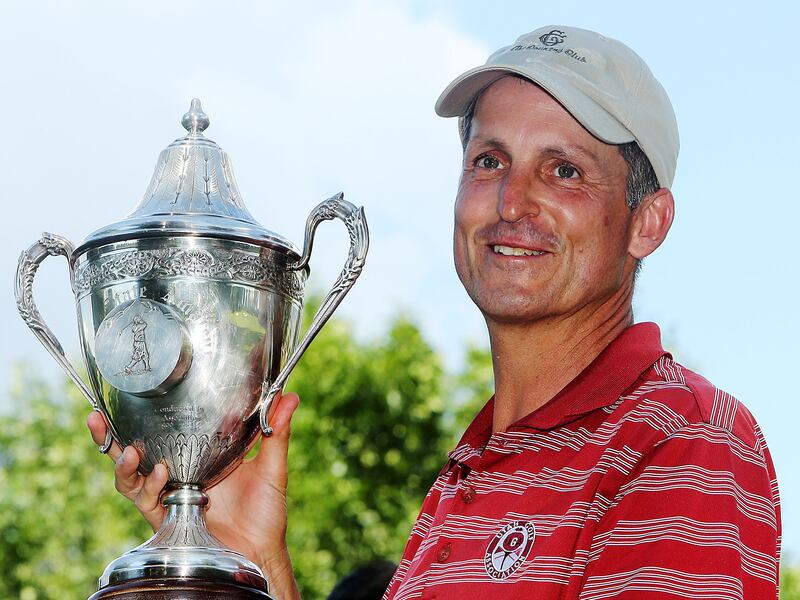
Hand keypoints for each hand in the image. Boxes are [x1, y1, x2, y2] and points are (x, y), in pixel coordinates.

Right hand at [86, 392, 300, 598]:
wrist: (261, 550)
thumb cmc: (267, 511)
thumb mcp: (271, 465)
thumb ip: (277, 430)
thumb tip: (289, 396)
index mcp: (199, 455)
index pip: (165, 430)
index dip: (145, 414)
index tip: (135, 391)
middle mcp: (179, 473)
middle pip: (135, 450)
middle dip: (111, 436)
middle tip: (97, 417)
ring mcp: (170, 495)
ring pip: (130, 477)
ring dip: (123, 462)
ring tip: (130, 450)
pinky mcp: (167, 517)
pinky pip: (146, 501)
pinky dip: (148, 486)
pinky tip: (160, 471)